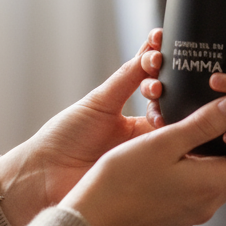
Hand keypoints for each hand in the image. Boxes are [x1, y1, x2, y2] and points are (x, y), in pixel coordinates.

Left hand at [0, 30, 162, 225]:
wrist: (44, 177)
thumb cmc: (65, 138)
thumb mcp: (100, 101)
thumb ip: (127, 76)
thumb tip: (151, 49)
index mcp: (136, 120)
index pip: (163, 89)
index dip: (166, 69)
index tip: (160, 51)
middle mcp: (147, 138)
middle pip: (177, 108)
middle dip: (170, 88)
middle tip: (151, 86)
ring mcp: (152, 156)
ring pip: (180, 130)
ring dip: (175, 111)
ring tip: (155, 104)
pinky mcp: (155, 175)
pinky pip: (175, 155)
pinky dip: (179, 139)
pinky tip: (175, 126)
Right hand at [62, 94, 225, 225]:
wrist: (88, 221)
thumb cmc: (122, 179)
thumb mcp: (164, 143)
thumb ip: (203, 124)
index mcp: (211, 186)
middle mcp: (206, 205)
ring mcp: (189, 214)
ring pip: (219, 181)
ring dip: (223, 156)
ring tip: (217, 125)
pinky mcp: (172, 216)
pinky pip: (200, 189)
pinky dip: (204, 168)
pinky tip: (186, 149)